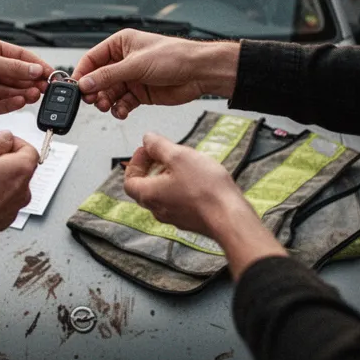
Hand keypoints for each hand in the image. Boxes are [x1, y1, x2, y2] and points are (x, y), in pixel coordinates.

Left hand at [0, 37, 51, 117]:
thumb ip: (11, 68)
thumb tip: (34, 70)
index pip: (20, 58)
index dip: (36, 66)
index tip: (51, 73)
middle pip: (17, 76)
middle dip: (31, 82)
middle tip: (45, 88)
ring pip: (9, 92)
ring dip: (22, 94)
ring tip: (34, 96)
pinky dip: (9, 105)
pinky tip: (19, 102)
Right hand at [72, 29, 240, 118]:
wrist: (199, 72)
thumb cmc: (175, 56)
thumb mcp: (136, 64)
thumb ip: (109, 76)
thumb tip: (86, 82)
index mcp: (121, 44)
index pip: (93, 58)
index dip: (83, 73)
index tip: (76, 87)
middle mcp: (125, 60)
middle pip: (99, 78)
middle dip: (95, 91)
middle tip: (93, 101)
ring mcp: (132, 78)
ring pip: (110, 93)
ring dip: (107, 102)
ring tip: (108, 107)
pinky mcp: (140, 93)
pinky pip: (122, 103)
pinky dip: (120, 109)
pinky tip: (122, 111)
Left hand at [124, 132, 286, 278]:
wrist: (230, 218)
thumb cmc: (205, 189)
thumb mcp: (179, 156)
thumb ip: (158, 146)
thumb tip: (147, 139)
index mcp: (148, 195)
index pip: (129, 180)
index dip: (136, 162)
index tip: (148, 150)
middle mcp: (157, 209)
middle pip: (145, 187)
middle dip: (152, 167)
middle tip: (165, 154)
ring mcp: (173, 217)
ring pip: (162, 194)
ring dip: (167, 176)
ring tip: (184, 164)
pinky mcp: (189, 220)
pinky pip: (177, 201)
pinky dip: (180, 187)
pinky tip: (197, 178)